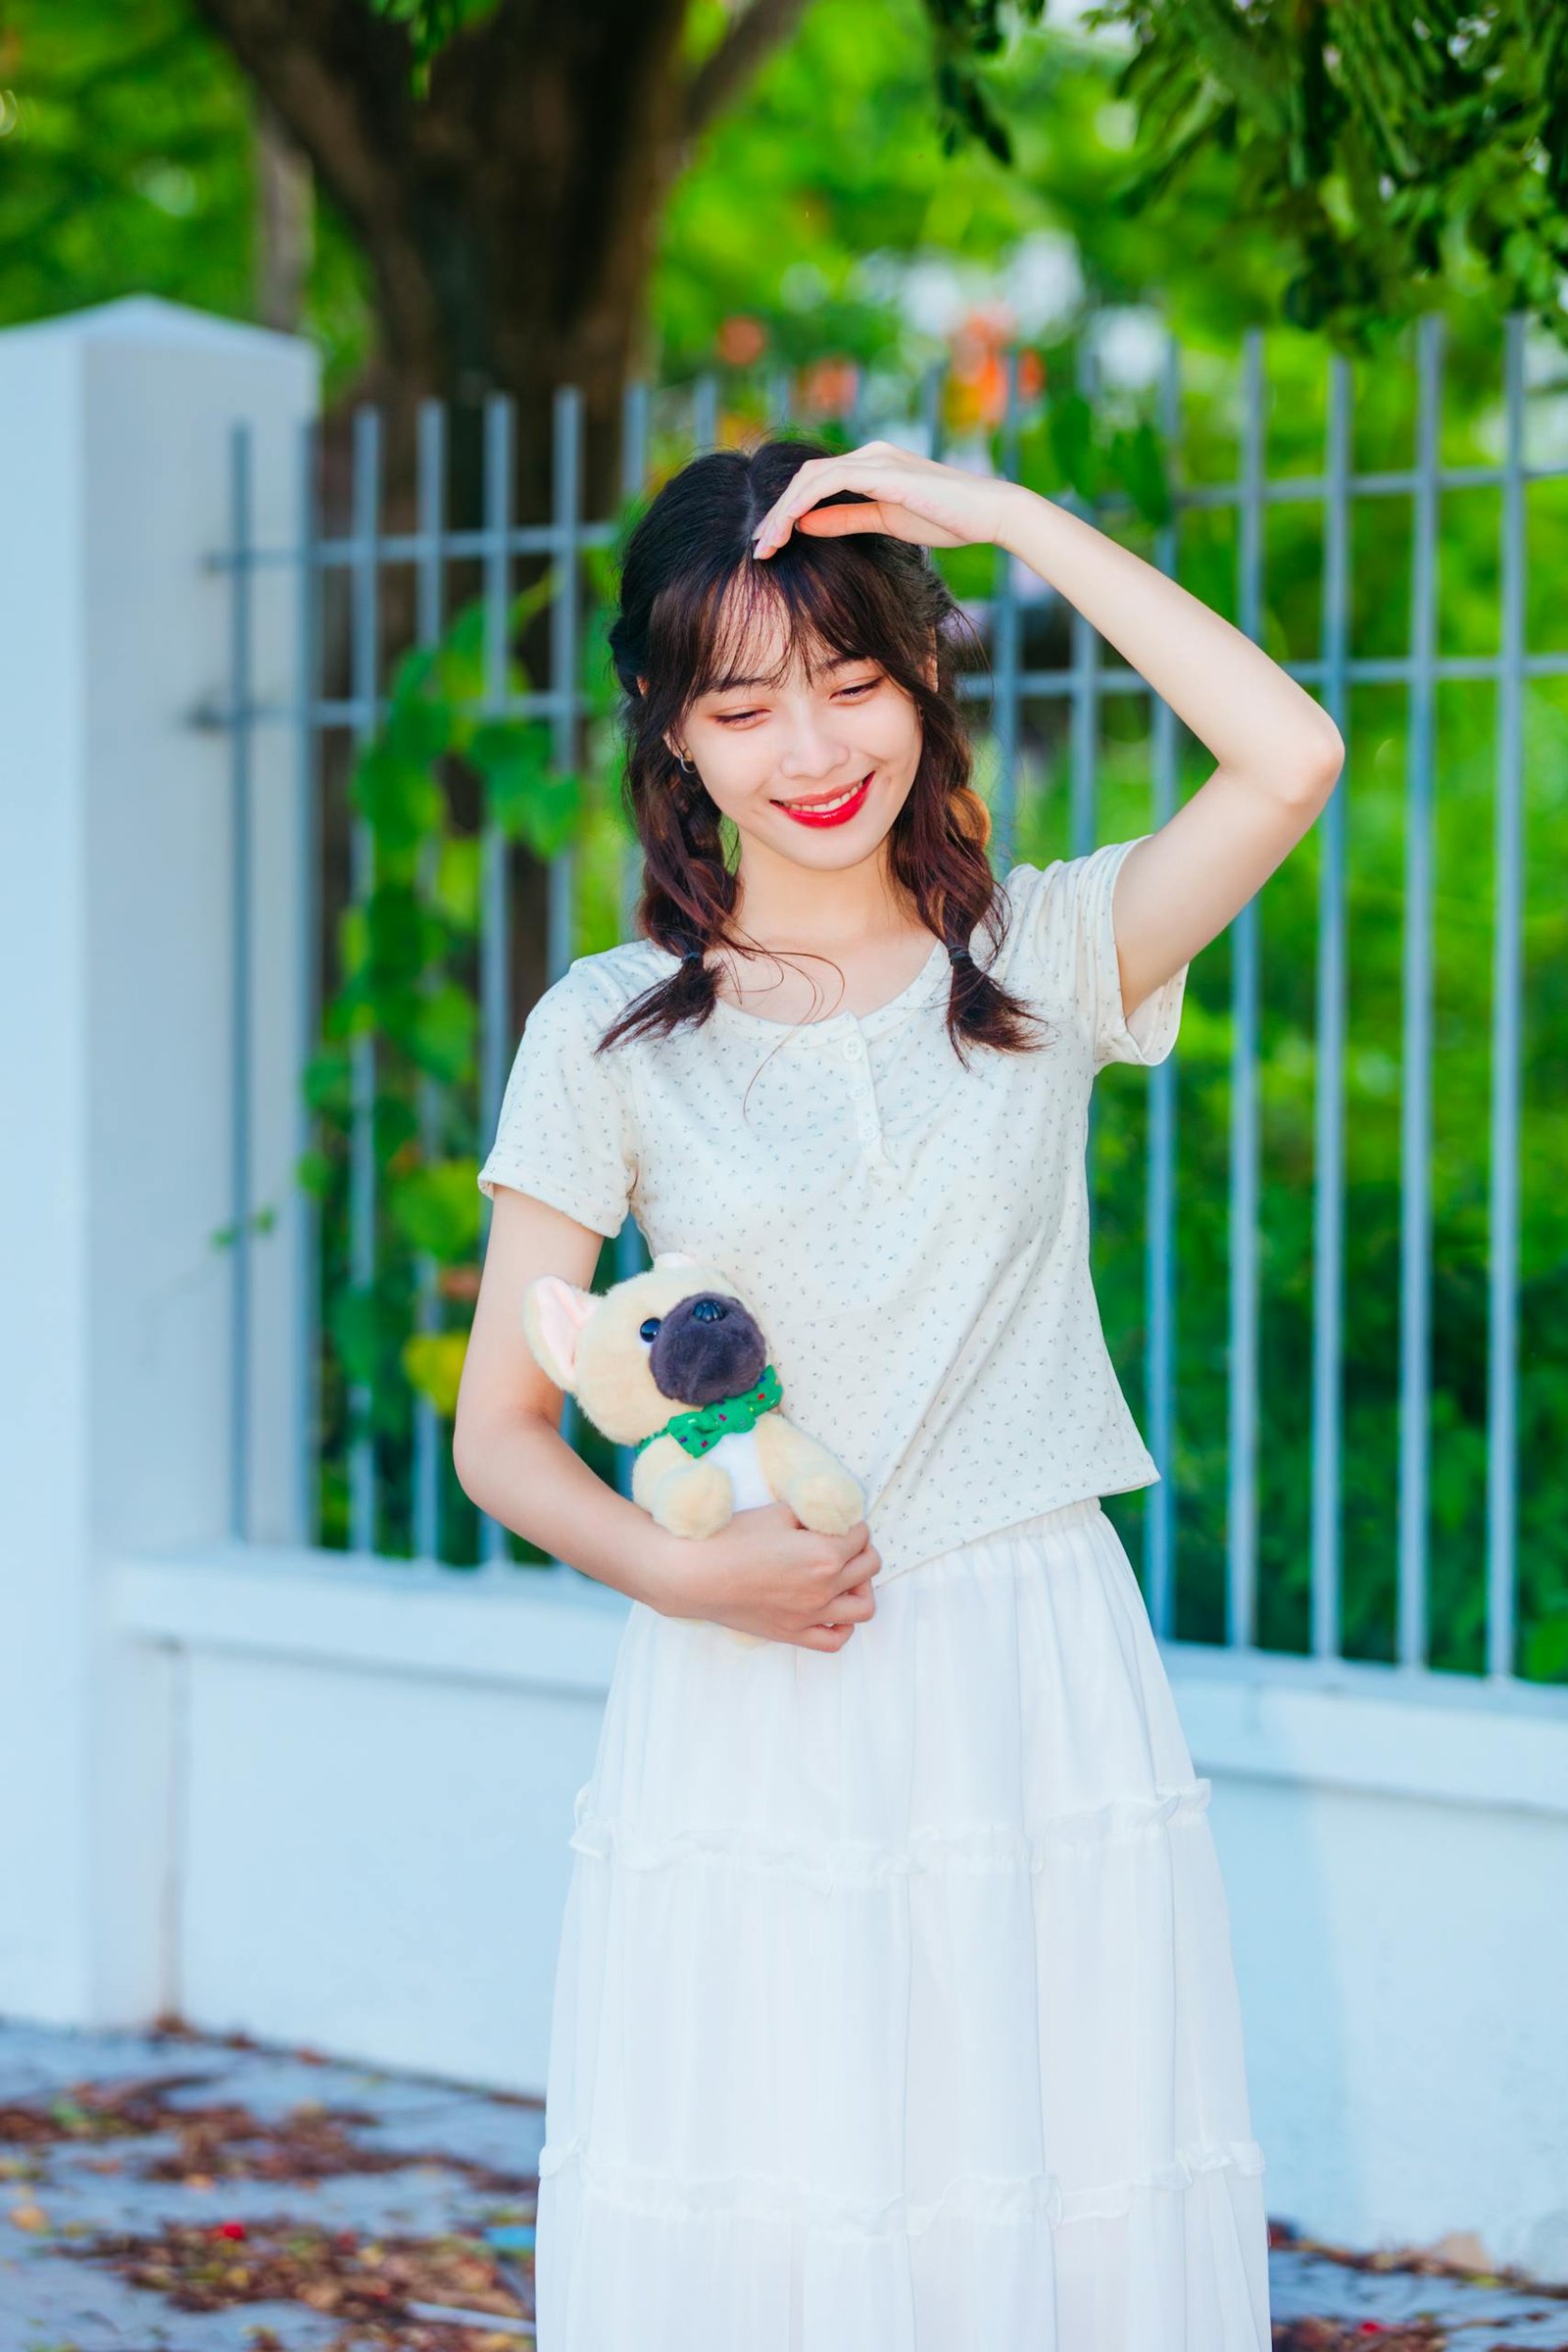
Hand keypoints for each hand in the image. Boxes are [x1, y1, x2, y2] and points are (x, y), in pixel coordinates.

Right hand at [650, 1500, 880, 1650]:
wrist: (695, 1575)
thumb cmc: (732, 1538)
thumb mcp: (778, 1512)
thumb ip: (812, 1513)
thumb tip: (829, 1515)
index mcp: (825, 1554)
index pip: (861, 1534)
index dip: (850, 1522)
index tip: (834, 1520)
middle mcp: (825, 1588)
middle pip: (869, 1566)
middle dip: (861, 1548)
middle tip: (841, 1540)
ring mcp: (811, 1616)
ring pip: (864, 1607)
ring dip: (861, 1586)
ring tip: (842, 1574)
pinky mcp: (793, 1633)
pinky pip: (836, 1639)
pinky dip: (843, 1624)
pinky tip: (830, 1607)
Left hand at [751, 440, 1020, 558]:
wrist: (989, 513)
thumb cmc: (947, 519)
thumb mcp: (886, 522)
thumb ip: (845, 519)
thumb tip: (806, 524)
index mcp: (872, 465)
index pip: (816, 483)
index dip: (787, 512)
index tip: (770, 544)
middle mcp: (870, 454)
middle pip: (805, 477)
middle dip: (776, 514)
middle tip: (758, 548)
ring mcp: (876, 459)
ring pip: (810, 478)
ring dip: (782, 512)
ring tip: (766, 545)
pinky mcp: (883, 471)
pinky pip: (829, 480)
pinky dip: (803, 501)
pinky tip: (789, 526)